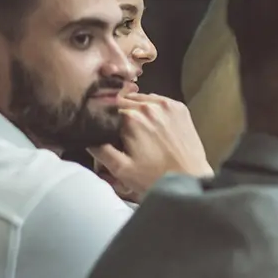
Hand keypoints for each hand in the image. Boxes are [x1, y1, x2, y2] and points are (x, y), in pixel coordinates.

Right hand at [86, 93, 210, 201]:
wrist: (190, 179)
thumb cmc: (156, 177)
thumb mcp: (121, 168)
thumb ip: (100, 150)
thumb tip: (88, 137)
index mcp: (132, 118)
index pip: (107, 107)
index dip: (102, 116)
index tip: (102, 126)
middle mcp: (150, 106)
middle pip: (123, 100)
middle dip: (118, 113)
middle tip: (120, 131)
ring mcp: (168, 106)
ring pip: (141, 98)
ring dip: (134, 108)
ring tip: (135, 128)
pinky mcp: (180, 109)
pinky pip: (158, 101)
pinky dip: (152, 108)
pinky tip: (151, 124)